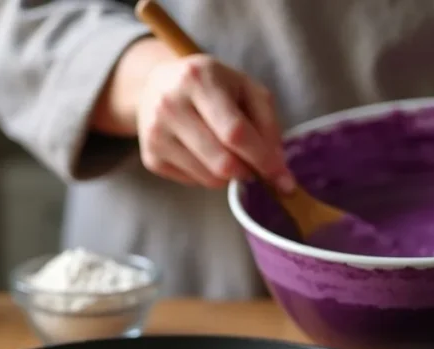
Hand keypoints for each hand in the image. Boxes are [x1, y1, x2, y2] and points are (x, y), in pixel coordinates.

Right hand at [135, 52, 295, 191]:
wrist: (157, 86)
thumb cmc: (212, 86)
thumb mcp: (246, 88)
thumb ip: (267, 123)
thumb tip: (278, 169)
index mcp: (198, 80)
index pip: (235, 132)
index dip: (262, 159)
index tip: (282, 178)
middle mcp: (170, 105)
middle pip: (222, 161)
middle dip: (248, 171)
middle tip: (255, 166)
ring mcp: (156, 134)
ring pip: (209, 178)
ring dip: (230, 175)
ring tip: (228, 153)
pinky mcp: (150, 157)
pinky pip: (194, 182)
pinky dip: (209, 175)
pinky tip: (205, 154)